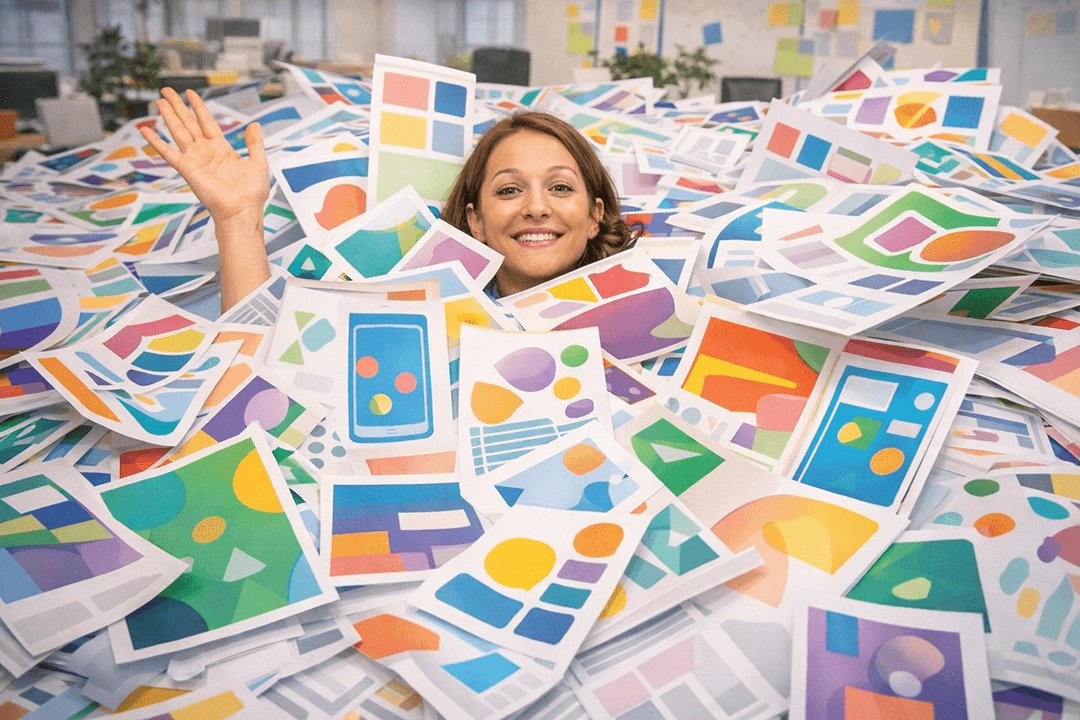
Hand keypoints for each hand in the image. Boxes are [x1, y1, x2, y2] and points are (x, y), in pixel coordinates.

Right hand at [139, 87, 269, 227]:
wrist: (243, 210)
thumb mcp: (258, 162)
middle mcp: (206, 152)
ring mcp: (195, 159)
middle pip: (188, 123)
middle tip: (167, 91)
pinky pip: (167, 152)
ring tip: (159, 101)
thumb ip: (255, 143)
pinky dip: (155, 141)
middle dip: (178, 106)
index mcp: (222, 149)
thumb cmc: (252, 193)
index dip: (198, 107)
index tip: (190, 93)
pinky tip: (145, 129)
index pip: (207, 121)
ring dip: (168, 116)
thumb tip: (255, 124)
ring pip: (178, 131)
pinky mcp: (186, 168)